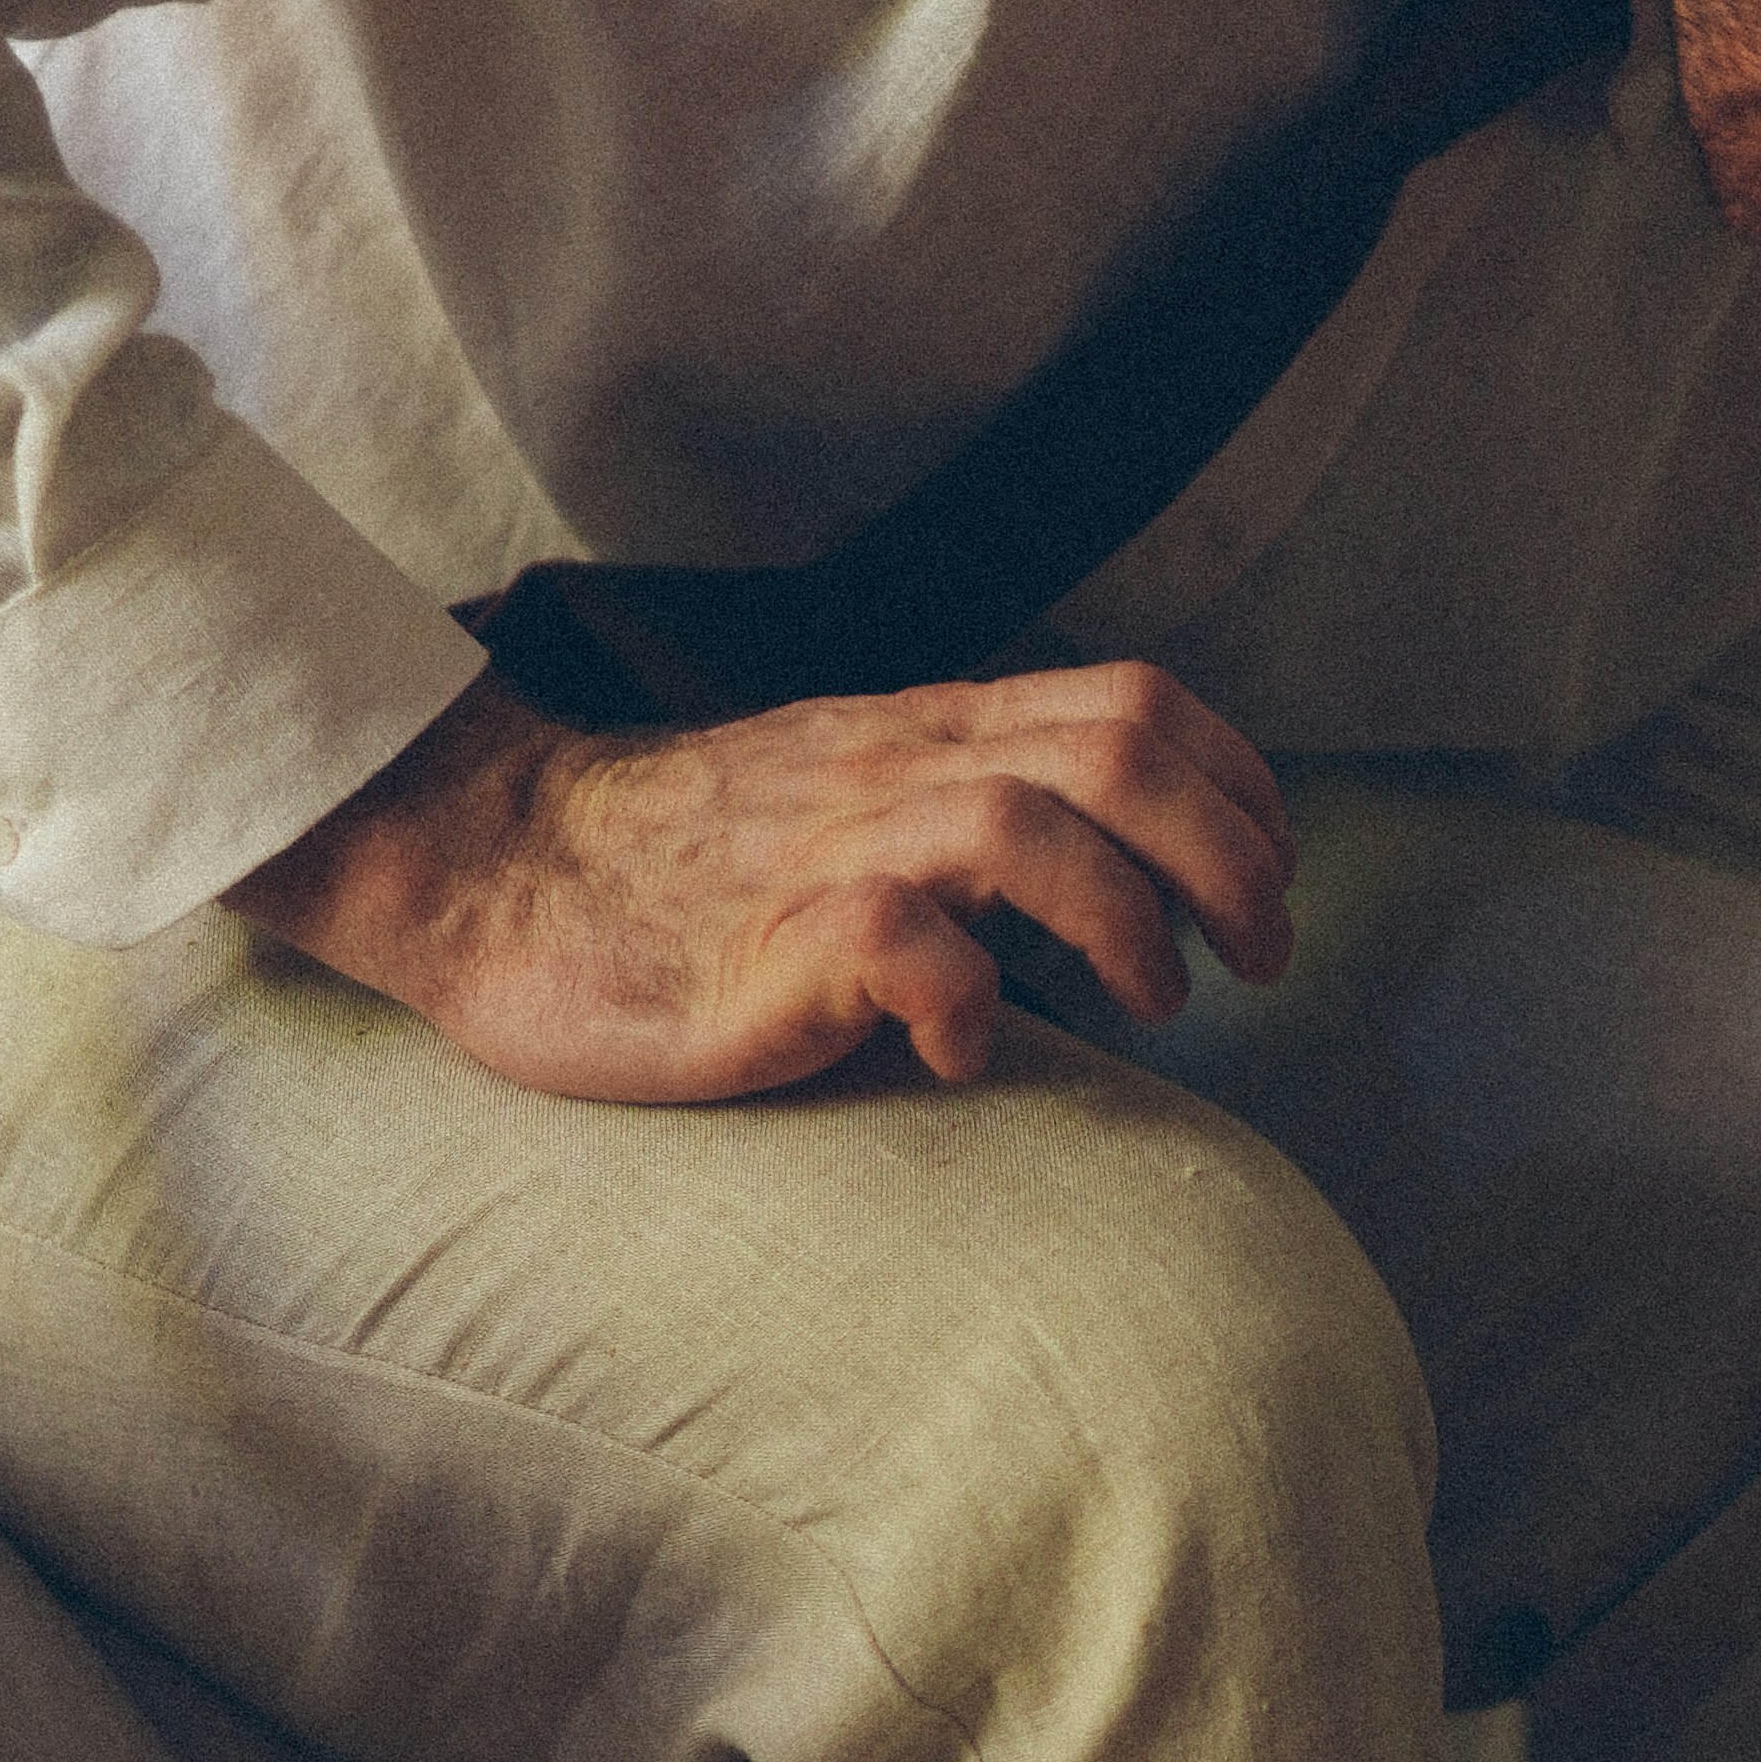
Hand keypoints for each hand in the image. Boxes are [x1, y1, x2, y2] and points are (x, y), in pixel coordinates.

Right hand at [224, 659, 1296, 1102]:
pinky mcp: (759, 946)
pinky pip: (899, 941)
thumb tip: (1124, 876)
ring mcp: (825, 850)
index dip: (1238, 789)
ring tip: (1148, 1006)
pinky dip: (968, 1003)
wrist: (492, 869)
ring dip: (1126, 923)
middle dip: (1229, 859)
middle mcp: (892, 772)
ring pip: (1026, 826)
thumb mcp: (856, 800)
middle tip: (1256, 962)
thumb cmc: (682, 866)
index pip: (1133, 706)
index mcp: (927, 735)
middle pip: (1117, 753)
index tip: (1268, 882)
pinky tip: (964, 1055)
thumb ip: (974, 811)